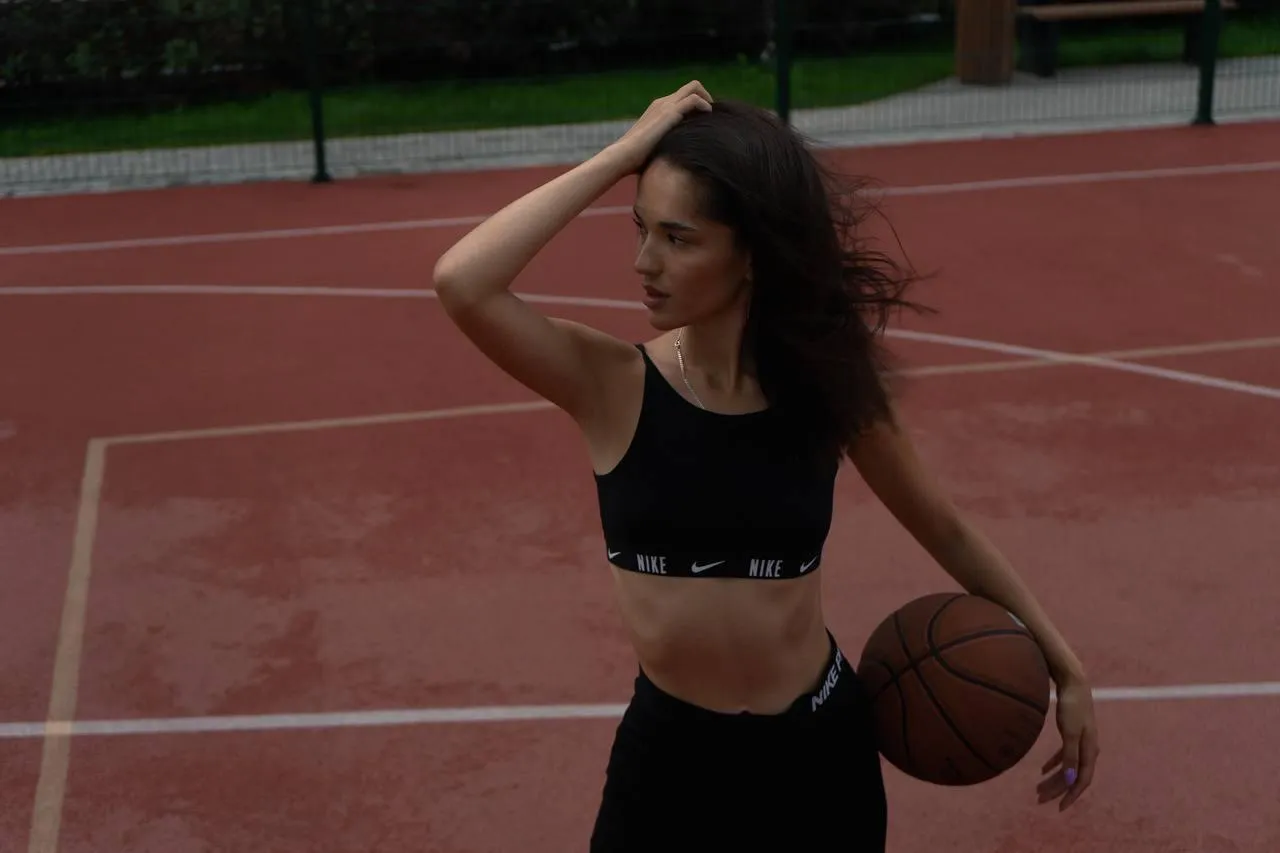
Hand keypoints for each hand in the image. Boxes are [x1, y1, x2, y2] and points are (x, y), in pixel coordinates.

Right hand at [604, 80, 713, 173]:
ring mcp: (665, 105)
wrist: (623, 156)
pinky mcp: (669, 112)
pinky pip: (694, 99)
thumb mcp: (655, 148)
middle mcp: (662, 103)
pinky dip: (705, 105)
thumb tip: (677, 161)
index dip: (698, 104)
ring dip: (708, 99)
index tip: (705, 120)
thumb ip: (667, 146)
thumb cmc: (635, 160)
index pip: (683, 96)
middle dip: (706, 97)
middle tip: (712, 116)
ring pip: (694, 87)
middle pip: (691, 86)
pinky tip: (708, 118)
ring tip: (713, 117)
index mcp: (658, 109)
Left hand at [1037, 674, 1099, 810]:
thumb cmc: (1072, 705)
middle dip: (1057, 789)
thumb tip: (1071, 780)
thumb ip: (1070, 756)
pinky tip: (1042, 771)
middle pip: (1073, 776)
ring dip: (1054, 779)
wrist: (1073, 682)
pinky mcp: (1072, 733)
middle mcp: (1088, 748)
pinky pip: (1063, 755)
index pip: (1082, 780)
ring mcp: (1080, 741)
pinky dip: (1054, 764)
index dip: (1071, 795)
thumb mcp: (1069, 732)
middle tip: (1040, 799)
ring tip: (1039, 789)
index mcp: (1089, 750)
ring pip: (1068, 767)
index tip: (1059, 809)